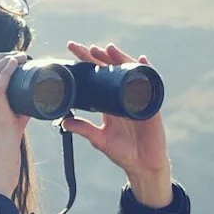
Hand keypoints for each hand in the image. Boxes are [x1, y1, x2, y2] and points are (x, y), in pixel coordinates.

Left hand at [60, 41, 172, 206]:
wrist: (143, 165)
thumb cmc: (123, 153)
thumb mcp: (100, 139)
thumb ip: (84, 129)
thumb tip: (63, 121)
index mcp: (109, 102)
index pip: (96, 77)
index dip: (86, 63)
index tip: (72, 50)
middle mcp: (123, 96)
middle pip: (111, 70)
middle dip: (101, 56)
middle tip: (88, 48)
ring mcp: (138, 98)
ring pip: (129, 72)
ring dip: (121, 59)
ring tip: (110, 50)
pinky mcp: (150, 105)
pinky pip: (149, 84)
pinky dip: (146, 71)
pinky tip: (142, 60)